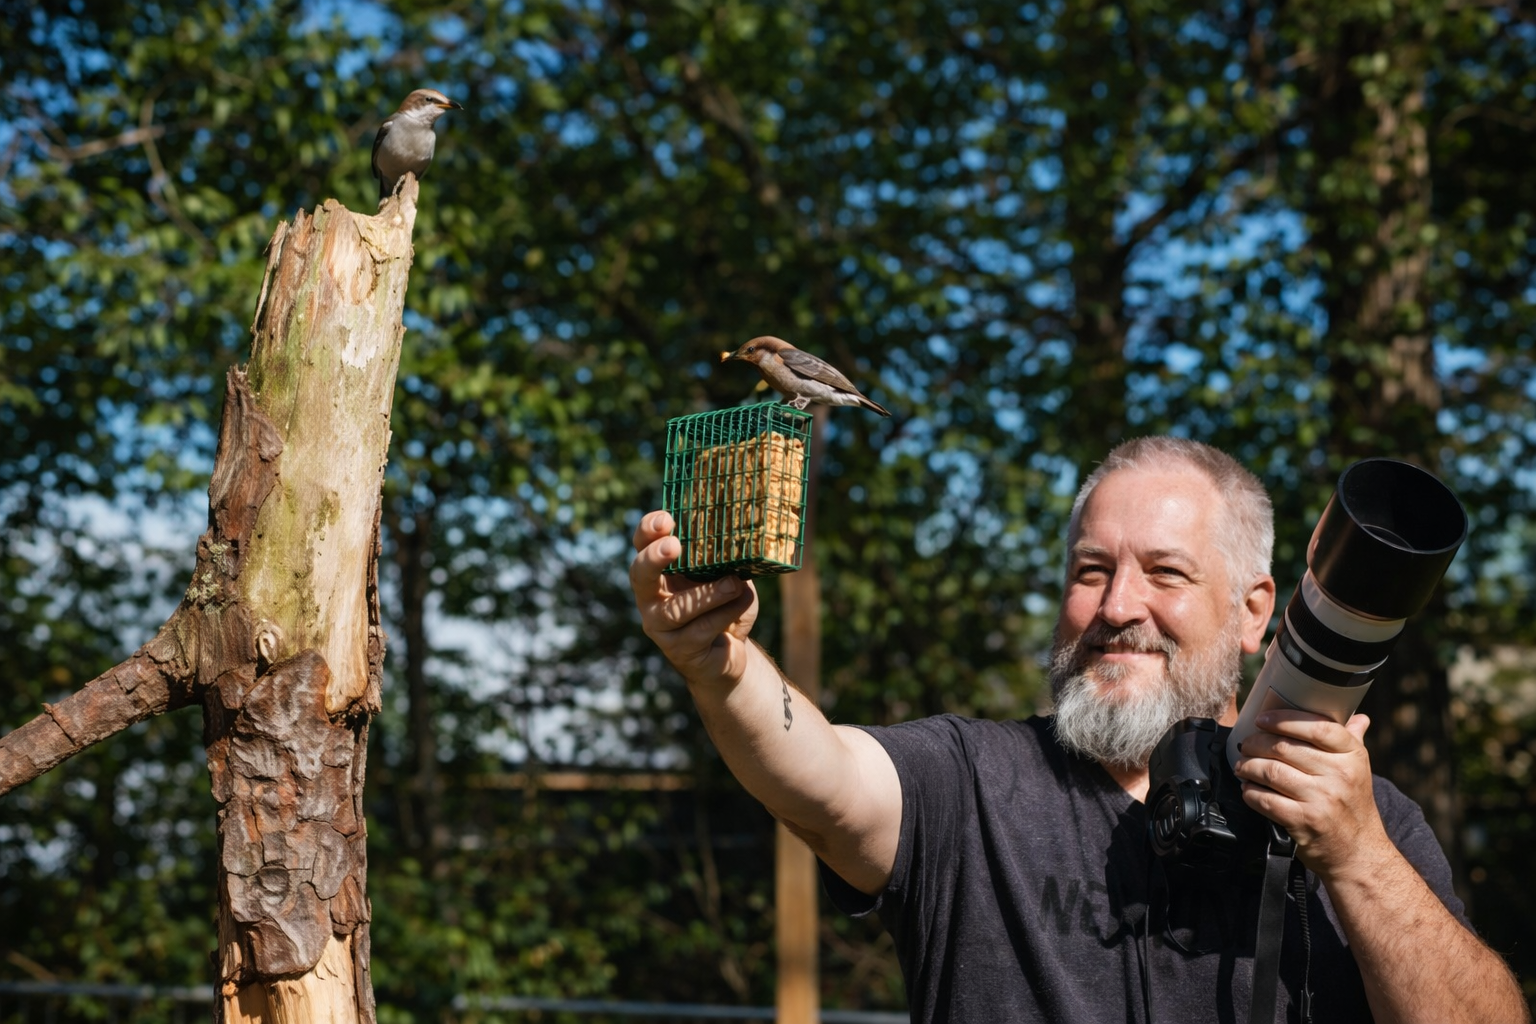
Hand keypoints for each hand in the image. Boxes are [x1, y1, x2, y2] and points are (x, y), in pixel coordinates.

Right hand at [630, 510, 758, 687]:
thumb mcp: (725, 577)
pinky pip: (700, 629)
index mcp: (659, 572)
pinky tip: (741, 602)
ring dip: (707, 594)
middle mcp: (651, 598)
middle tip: (674, 545)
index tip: (667, 519)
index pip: (643, 545)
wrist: (730, 653)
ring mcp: (660, 627)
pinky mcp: (679, 650)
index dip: (649, 530)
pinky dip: (725, 613)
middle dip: (654, 558)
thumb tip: (738, 539)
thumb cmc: (725, 606)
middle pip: (640, 575)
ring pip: (675, 609)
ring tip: (733, 583)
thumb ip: (724, 561)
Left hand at [1232, 710, 1391, 880]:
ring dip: (1248, 766)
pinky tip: (1248, 789)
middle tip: (1246, 745)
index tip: (1262, 719)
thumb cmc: (1354, 806)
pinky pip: (1266, 799)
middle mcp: (1340, 775)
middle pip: (1285, 747)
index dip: (1284, 719)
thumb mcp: (1361, 771)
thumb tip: (1358, 715)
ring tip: (1242, 765)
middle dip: (1256, 743)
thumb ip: (1354, 741)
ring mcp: (1321, 799)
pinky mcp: (1304, 821)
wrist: (1359, 853)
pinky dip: (1251, 792)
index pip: (1318, 726)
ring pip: (1271, 771)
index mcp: (1353, 756)